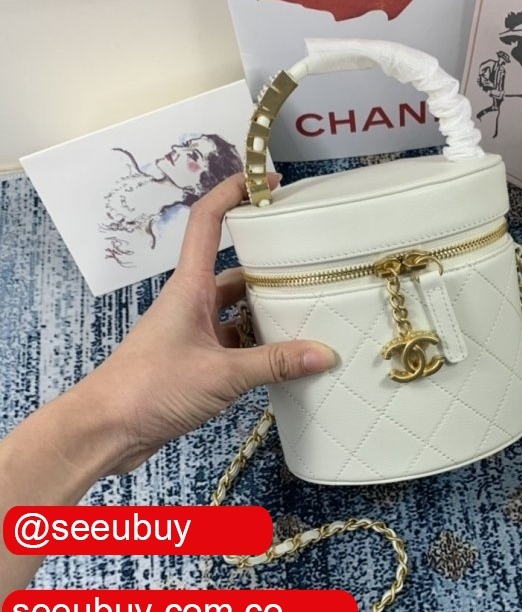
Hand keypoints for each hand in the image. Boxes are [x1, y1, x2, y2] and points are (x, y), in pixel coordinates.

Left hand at [77, 172, 336, 473]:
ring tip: (310, 313)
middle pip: (235, 271)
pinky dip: (260, 349)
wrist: (107, 430)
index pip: (208, 222)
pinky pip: (236, 344)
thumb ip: (274, 363)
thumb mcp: (221, 374)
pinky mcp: (197, 363)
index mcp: (190, 288)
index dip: (233, 192)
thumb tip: (324, 354)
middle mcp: (192, 304)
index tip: (266, 181)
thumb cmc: (150, 387)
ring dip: (267, 314)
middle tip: (310, 263)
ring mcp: (194, 334)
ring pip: (238, 312)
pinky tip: (286, 358)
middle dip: (270, 266)